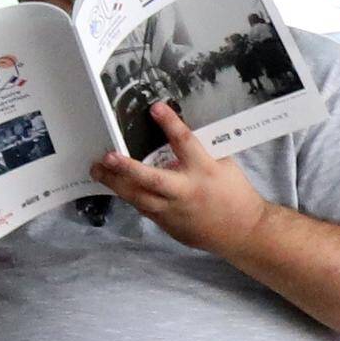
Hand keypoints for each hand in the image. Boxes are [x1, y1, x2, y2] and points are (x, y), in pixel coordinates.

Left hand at [91, 104, 270, 256]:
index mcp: (205, 171)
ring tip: (96, 169)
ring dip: (115, 183)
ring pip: (138, 197)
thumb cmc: (234, 193)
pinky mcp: (166, 224)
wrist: (243, 232)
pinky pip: (143, 208)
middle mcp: (186, 191)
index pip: (186, 143)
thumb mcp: (222, 165)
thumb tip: (174, 133)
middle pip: (152, 180)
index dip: (170, 124)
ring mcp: (173, 211)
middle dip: (127, 168)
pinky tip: (114, 184)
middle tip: (106, 156)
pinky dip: (128, 195)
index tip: (155, 108)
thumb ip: (199, 152)